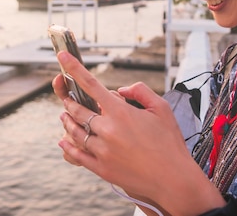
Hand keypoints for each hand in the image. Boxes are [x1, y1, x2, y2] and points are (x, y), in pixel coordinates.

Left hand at [52, 51, 224, 214]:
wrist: (174, 179)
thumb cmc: (169, 142)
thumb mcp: (161, 108)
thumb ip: (140, 91)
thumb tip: (119, 91)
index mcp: (121, 112)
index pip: (91, 84)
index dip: (74, 68)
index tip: (62, 56)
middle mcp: (108, 130)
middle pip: (77, 109)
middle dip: (69, 100)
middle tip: (66, 97)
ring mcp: (102, 151)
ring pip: (75, 132)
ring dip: (67, 121)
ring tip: (64, 116)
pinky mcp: (101, 169)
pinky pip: (77, 155)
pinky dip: (67, 146)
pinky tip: (63, 141)